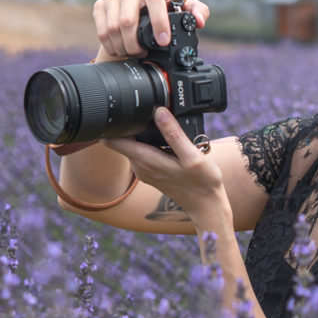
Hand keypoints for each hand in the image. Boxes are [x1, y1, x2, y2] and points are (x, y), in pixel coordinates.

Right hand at [92, 0, 209, 60]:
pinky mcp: (100, 6)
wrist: (138, 21)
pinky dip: (112, 46)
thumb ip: (198, 12)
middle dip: (136, 44)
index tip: (163, 41)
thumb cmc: (162, 16)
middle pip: (128, 20)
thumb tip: (199, 21)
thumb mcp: (182, 15)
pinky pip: (102, 32)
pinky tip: (120, 48)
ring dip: (124, 47)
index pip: (154, 0)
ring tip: (133, 52)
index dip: (159, 22)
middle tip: (143, 54)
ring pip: (113, 29)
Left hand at [102, 107, 230, 231]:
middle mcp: (139, 166)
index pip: (112, 141)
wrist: (205, 205)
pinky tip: (168, 144)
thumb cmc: (201, 183)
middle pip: (122, 139)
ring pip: (132, 144)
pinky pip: (142, 151)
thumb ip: (173, 134)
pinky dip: (150, 143)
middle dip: (132, 125)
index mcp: (145, 160)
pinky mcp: (150, 171)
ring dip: (143, 134)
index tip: (125, 113)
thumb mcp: (192, 156)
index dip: (115, 125)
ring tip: (164, 129)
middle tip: (153, 117)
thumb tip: (159, 112)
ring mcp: (143, 170)